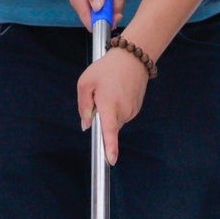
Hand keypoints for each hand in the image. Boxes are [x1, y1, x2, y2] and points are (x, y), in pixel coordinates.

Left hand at [77, 45, 147, 163]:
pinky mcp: (137, 109)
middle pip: (108, 126)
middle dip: (101, 117)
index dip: (109, 146)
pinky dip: (117, 109)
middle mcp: (123, 110)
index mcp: (109, 103)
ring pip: (115, 121)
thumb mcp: (85, 82)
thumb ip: (83, 105)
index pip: (109, 130)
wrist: (132, 58)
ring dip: (109, 112)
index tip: (110, 160)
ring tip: (110, 91)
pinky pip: (122, 115)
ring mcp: (132, 110)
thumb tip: (86, 125)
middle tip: (99, 96)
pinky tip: (118, 93)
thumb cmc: (106, 69)